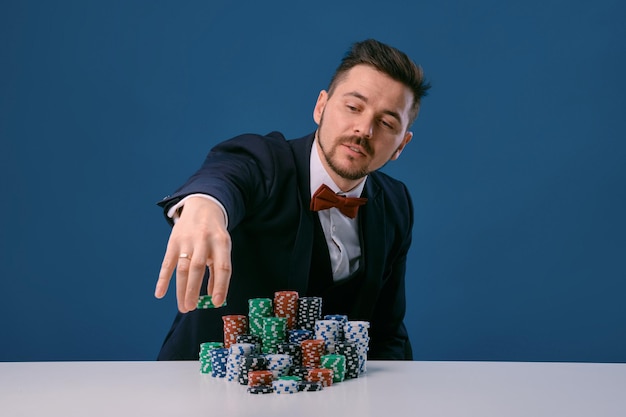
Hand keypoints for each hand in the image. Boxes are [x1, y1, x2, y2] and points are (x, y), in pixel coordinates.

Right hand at [154, 196, 231, 311]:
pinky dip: (163, 279)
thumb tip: (214, 297)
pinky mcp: (173, 241)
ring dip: (181, 289)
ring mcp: (187, 240)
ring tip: (183, 306)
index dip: (220, 286)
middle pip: (197, 268)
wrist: (203, 206)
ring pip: (182, 268)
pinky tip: (160, 293)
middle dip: (193, 289)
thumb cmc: (215, 234)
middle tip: (191, 308)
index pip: (222, 266)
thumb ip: (218, 270)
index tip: (217, 303)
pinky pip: (167, 262)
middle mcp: (204, 240)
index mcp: (221, 242)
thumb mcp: (222, 247)